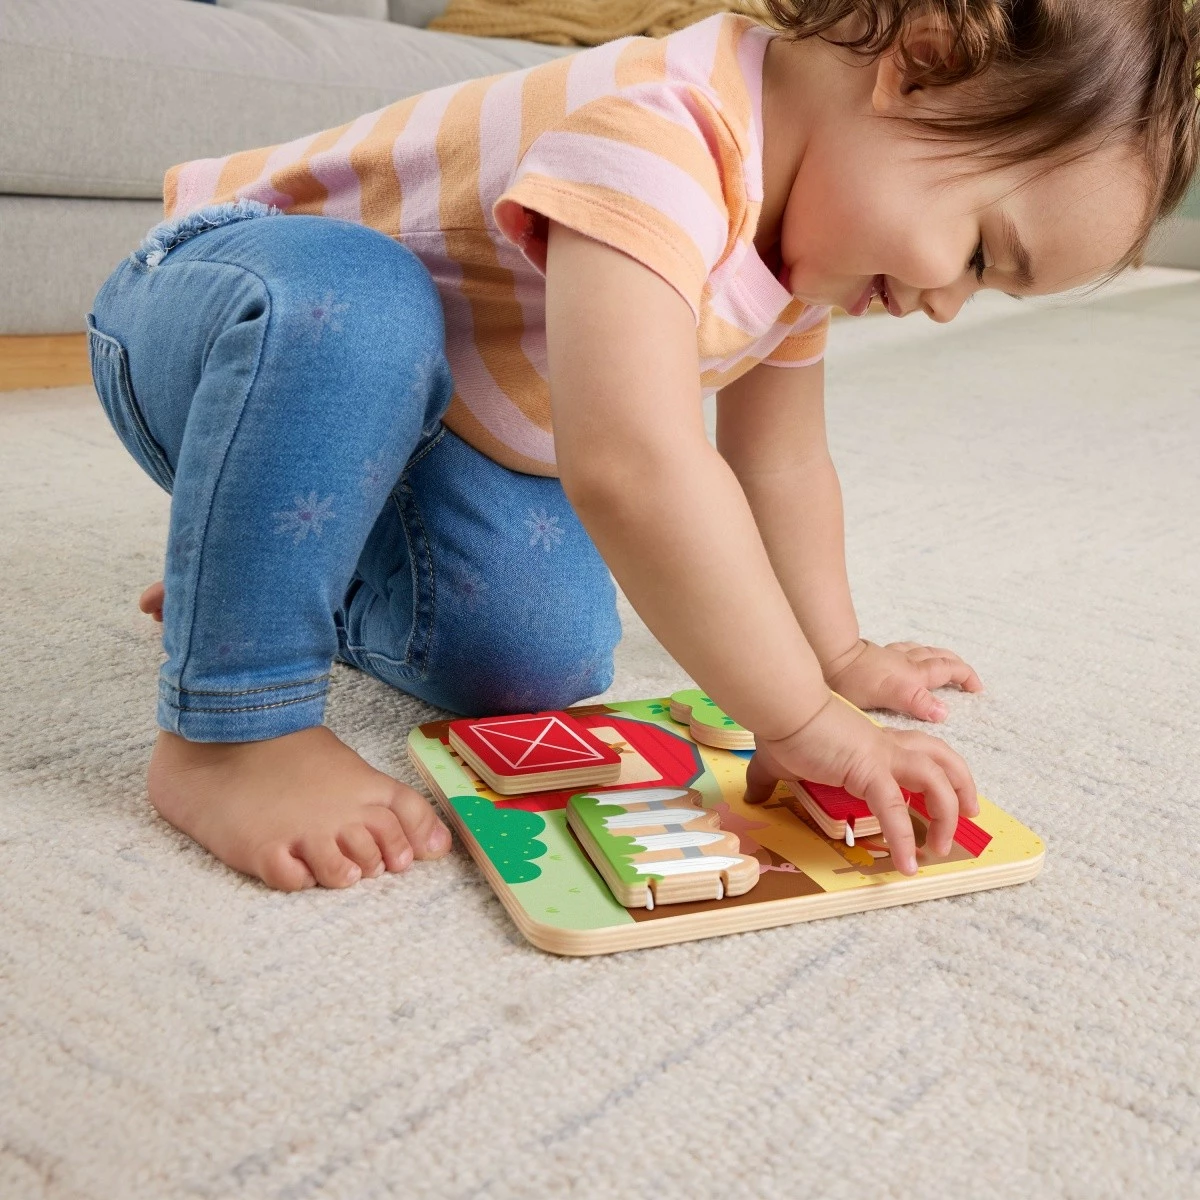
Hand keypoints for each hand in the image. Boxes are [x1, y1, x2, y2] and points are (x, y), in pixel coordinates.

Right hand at [745, 694, 978, 874]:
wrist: (783, 707)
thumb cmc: (783, 727)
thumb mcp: (778, 759)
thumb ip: (768, 779)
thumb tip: (751, 795)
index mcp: (873, 742)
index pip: (917, 752)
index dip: (934, 772)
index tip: (936, 800)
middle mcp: (886, 747)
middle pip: (943, 757)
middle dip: (962, 786)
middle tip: (969, 814)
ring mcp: (882, 757)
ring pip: (937, 779)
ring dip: (947, 815)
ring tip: (940, 848)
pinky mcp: (869, 771)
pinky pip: (895, 809)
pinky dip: (904, 839)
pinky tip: (906, 864)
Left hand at [824, 639, 982, 722]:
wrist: (826, 658)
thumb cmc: (851, 680)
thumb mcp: (886, 695)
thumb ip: (916, 702)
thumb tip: (944, 712)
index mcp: (912, 674)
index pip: (949, 670)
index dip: (966, 677)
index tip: (977, 690)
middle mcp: (906, 663)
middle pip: (940, 658)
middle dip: (957, 667)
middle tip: (967, 679)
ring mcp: (891, 657)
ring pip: (923, 651)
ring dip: (939, 657)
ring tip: (945, 665)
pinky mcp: (876, 655)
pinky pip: (903, 650)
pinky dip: (915, 653)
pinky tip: (908, 658)